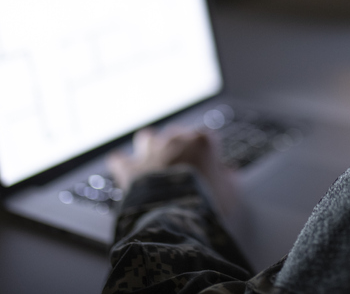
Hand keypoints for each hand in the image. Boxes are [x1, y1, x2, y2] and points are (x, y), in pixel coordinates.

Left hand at [107, 126, 235, 213]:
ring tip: (154, 161)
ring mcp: (150, 152)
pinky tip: (123, 168)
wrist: (173, 215)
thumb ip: (229, 179)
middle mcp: (174, 140)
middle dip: (180, 148)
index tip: (210, 170)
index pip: (207, 140)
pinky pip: (119, 159)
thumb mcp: (230, 193)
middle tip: (184, 168)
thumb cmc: (206, 203)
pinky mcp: (130, 168)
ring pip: (147, 137)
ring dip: (150, 147)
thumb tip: (228, 174)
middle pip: (177, 134)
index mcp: (201, 142)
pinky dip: (122, 163)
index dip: (208, 155)